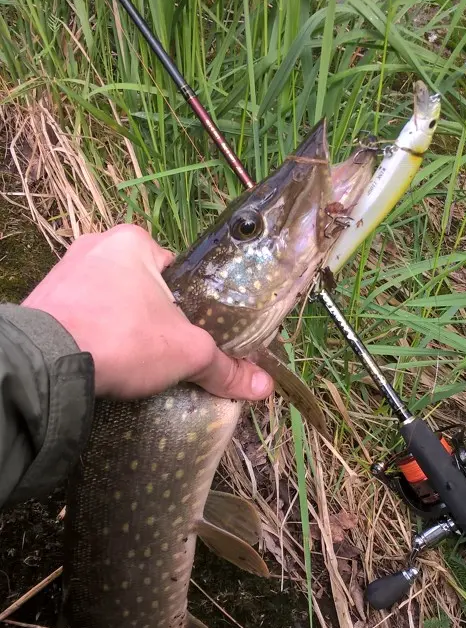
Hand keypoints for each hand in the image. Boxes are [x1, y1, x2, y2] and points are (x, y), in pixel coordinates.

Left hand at [23, 224, 273, 400]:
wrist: (49, 362)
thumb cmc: (125, 338)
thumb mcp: (186, 353)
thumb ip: (223, 367)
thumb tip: (263, 387)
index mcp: (132, 240)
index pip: (174, 271)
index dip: (187, 305)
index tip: (189, 334)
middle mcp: (94, 245)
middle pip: (140, 287)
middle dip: (151, 318)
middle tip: (162, 352)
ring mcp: (62, 272)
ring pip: (107, 302)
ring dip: (120, 327)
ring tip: (131, 362)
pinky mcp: (40, 302)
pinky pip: (79, 316)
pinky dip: (91, 336)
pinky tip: (100, 362)